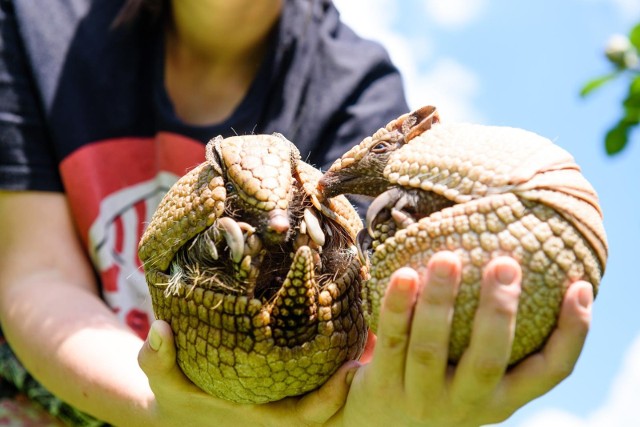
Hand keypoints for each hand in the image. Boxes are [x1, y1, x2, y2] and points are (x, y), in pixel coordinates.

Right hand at [138, 320, 357, 426]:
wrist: (177, 410)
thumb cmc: (175, 397)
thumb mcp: (160, 381)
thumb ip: (157, 359)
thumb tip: (159, 330)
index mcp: (259, 415)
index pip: (305, 417)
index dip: (331, 399)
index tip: (350, 369)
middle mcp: (278, 409)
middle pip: (329, 405)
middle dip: (352, 381)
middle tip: (374, 341)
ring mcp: (282, 399)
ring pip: (325, 389)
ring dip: (348, 364)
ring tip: (371, 328)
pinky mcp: (282, 386)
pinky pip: (315, 378)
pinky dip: (335, 361)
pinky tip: (351, 326)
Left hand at [336, 251, 592, 426]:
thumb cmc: (435, 388)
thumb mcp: (469, 380)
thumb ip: (488, 341)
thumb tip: (511, 269)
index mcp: (499, 400)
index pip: (548, 372)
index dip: (572, 333)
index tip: (579, 287)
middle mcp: (465, 405)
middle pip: (488, 359)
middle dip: (499, 310)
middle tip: (505, 263)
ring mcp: (421, 399)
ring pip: (430, 348)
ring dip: (439, 301)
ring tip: (447, 258)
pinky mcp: (382, 388)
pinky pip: (391, 341)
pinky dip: (396, 307)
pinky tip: (404, 274)